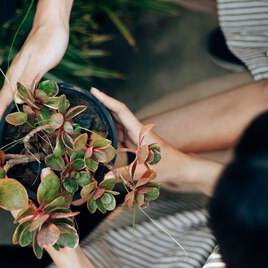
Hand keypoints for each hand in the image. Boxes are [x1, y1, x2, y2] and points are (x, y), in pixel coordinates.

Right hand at [0, 21, 69, 140]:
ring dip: (10, 118)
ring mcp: (24, 76)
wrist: (54, 23)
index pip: (1, 104)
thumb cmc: (48, 39)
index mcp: (15, 75)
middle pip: (4, 105)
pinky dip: (23, 108)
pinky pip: (25, 96)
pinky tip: (28, 115)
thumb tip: (16, 102)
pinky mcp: (33, 75)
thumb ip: (28, 79)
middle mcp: (16, 77)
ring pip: (14, 102)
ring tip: (9, 135)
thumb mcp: (39, 60)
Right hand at [91, 88, 221, 194]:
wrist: (183, 170)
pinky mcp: (136, 148)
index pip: (121, 111)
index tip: (94, 91)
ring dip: (104, 122)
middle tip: (85, 102)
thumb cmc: (170, 167)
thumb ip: (125, 174)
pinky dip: (109, 138)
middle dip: (101, 108)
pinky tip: (99, 140)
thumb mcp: (147, 171)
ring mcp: (136, 139)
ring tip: (87, 118)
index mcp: (140, 131)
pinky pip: (119, 139)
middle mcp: (137, 132)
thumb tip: (105, 177)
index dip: (107, 100)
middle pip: (116, 116)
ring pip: (117, 127)